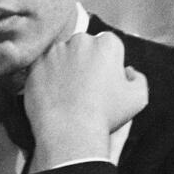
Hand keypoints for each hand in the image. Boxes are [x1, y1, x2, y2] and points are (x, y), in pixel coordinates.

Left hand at [23, 32, 147, 171]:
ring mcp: (54, 52)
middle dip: (85, 62)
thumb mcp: (138, 98)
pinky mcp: (35, 65)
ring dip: (64, 68)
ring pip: (61, 55)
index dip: (107, 64)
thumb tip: (128, 71)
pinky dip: (46, 79)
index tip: (103, 82)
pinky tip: (53, 97)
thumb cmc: (106, 116)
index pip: (108, 46)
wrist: (70, 132)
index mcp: (106, 43)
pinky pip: (41, 68)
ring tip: (67, 95)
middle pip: (83, 47)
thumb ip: (137, 79)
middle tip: (84, 88)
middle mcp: (80, 40)